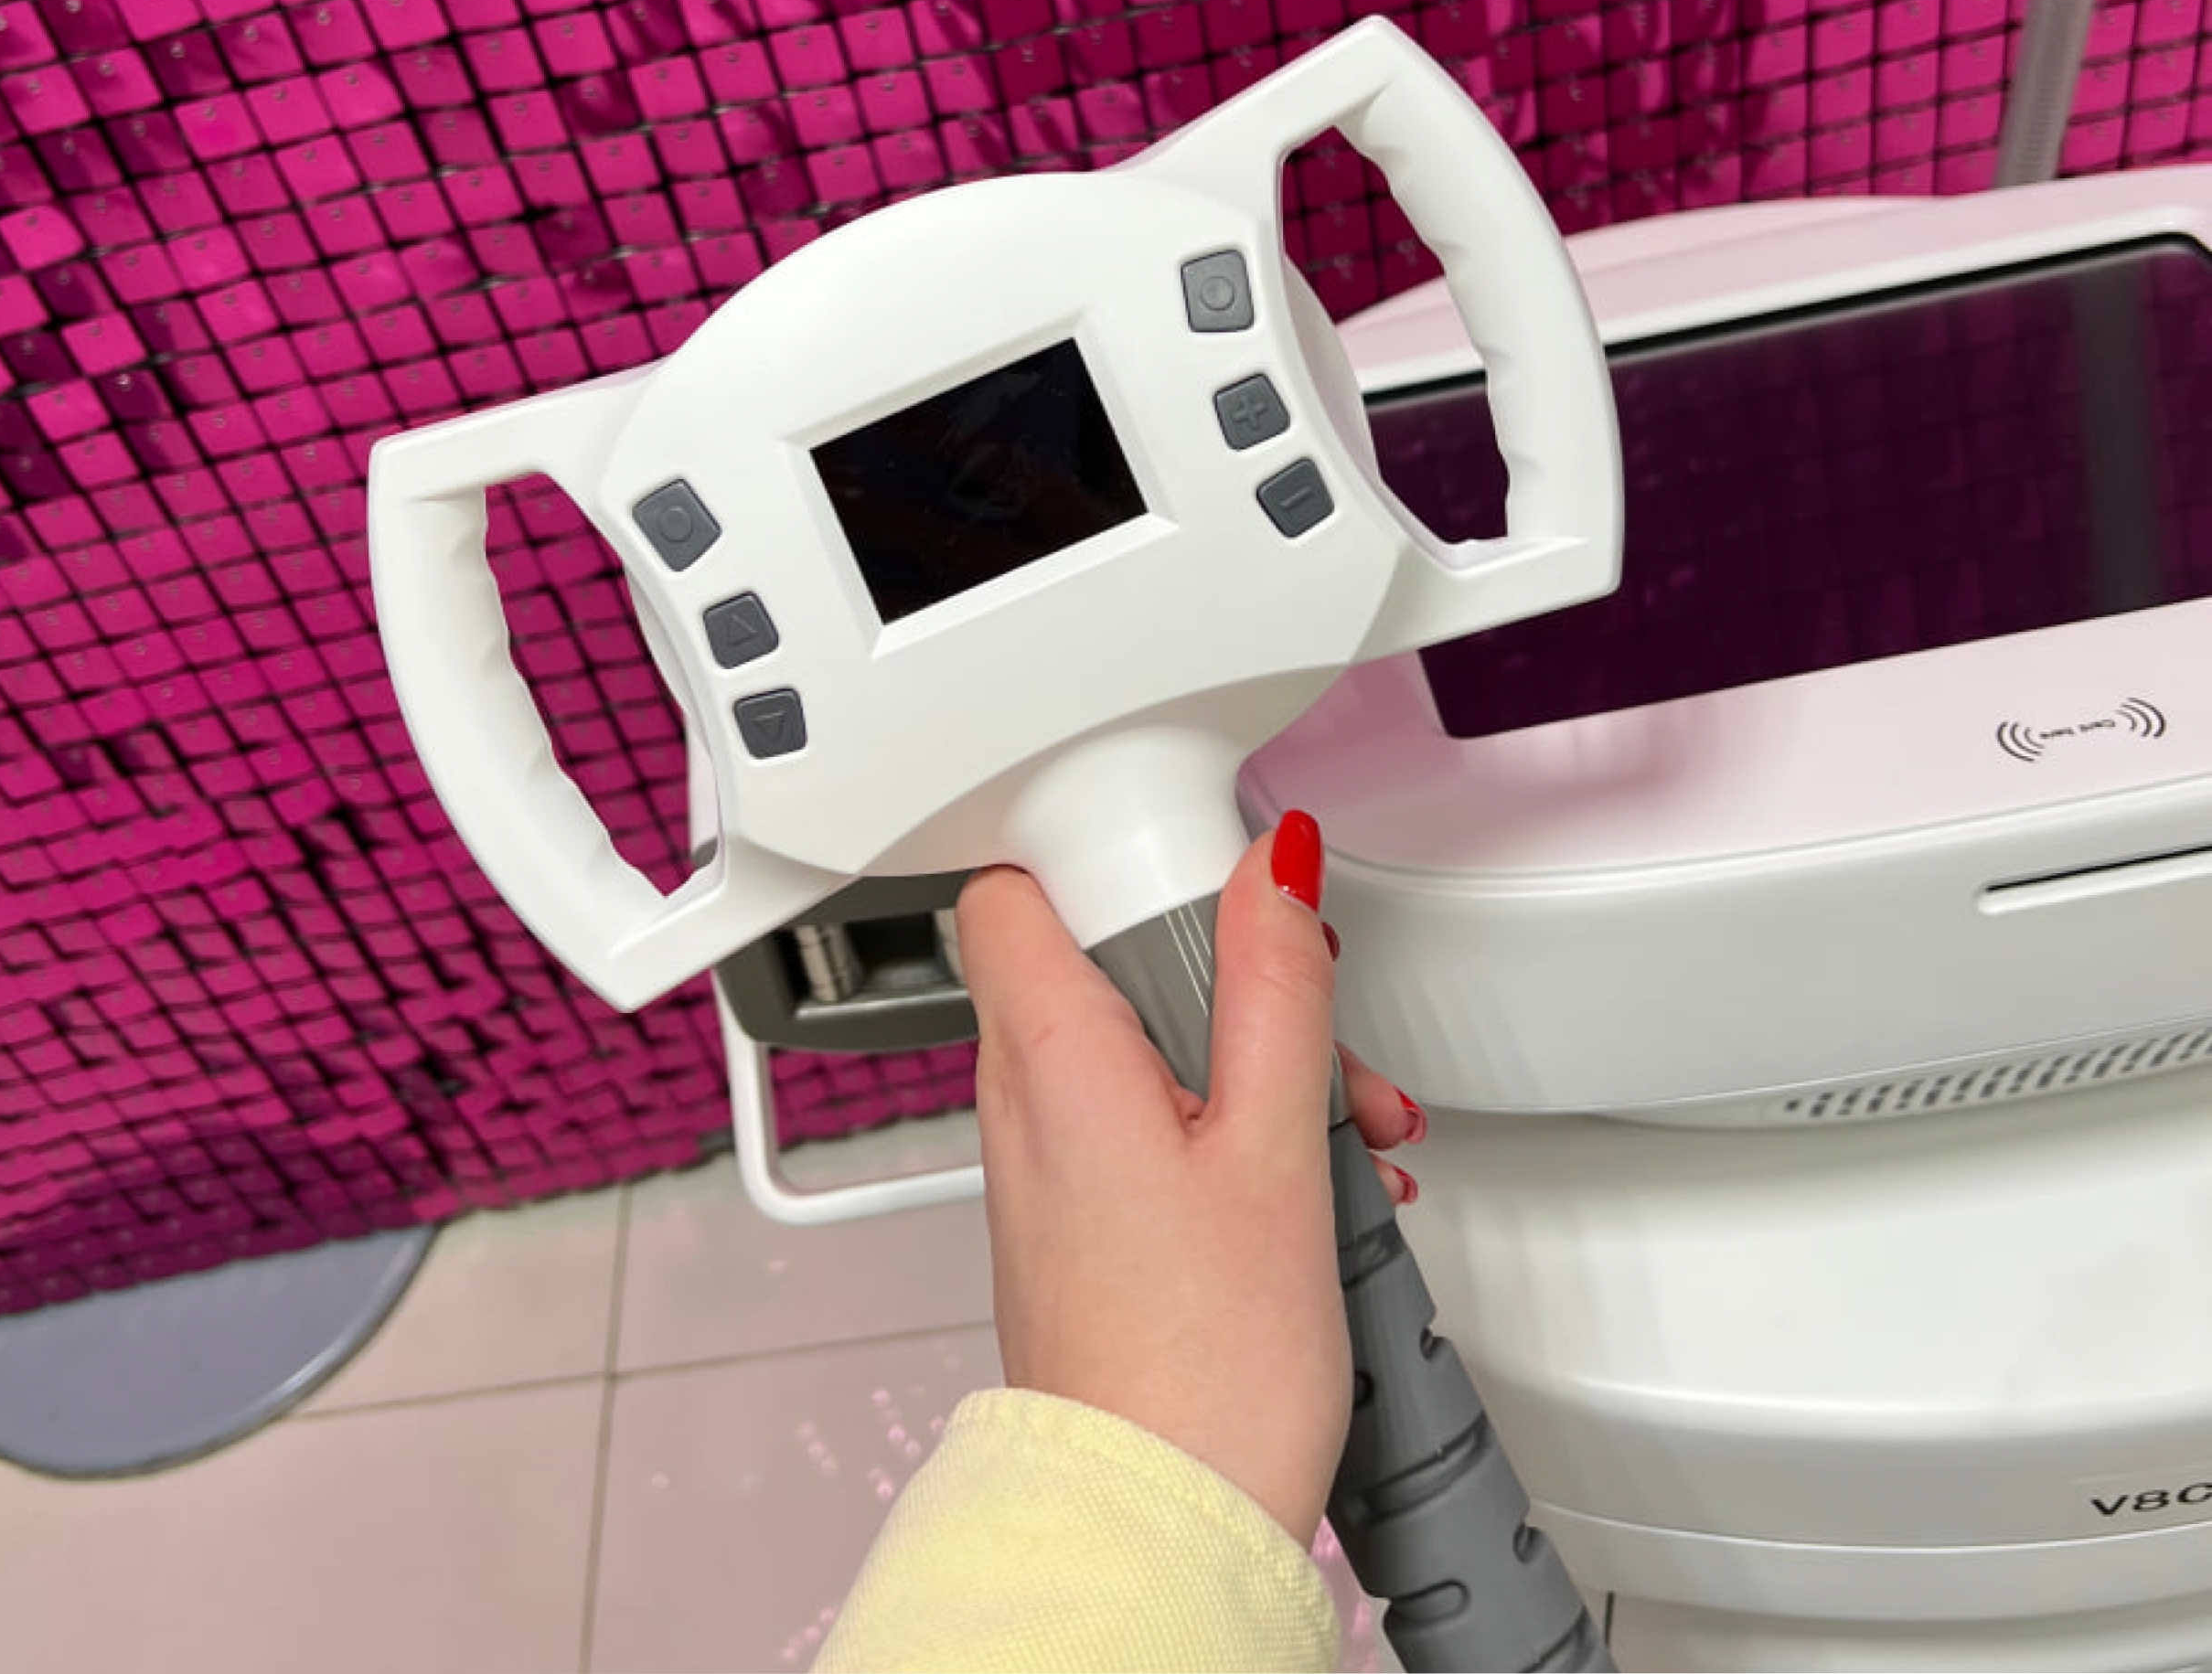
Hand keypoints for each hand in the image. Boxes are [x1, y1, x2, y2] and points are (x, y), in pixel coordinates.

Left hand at [956, 811, 1425, 1545]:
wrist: (1158, 1518)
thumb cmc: (1197, 1368)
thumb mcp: (1272, 1147)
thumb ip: (1273, 987)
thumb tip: (1274, 865)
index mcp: (1050, 1054)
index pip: (1023, 881)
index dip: (1115, 847)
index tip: (1217, 875)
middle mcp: (1023, 1100)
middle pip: (1105, 958)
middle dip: (1226, 976)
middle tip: (1314, 1029)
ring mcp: (1045, 1162)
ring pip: (1142, 1046)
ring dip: (1249, 1063)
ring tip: (1342, 1126)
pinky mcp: (1076, 1218)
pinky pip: (1145, 1124)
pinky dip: (1227, 1128)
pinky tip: (1309, 1182)